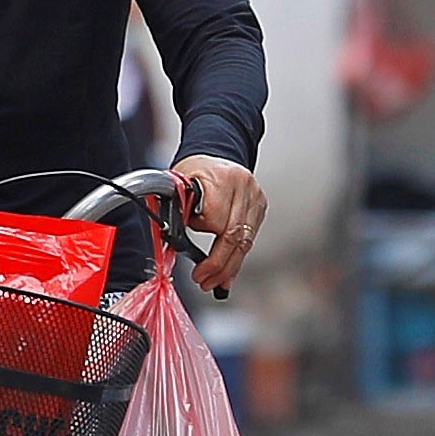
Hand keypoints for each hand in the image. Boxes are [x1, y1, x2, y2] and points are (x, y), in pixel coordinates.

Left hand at [167, 154, 264, 299]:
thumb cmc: (195, 169)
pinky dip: (237, 257)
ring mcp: (256, 198)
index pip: (217, 220)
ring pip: (245, 242)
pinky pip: (249, 238)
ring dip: (229, 266)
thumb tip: (174, 241)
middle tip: (204, 280)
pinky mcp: (260, 207)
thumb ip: (180, 208)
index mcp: (223, 178)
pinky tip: (229, 272)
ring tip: (215, 282)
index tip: (190, 249)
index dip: (203, 235)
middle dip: (218, 264)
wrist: (216, 152)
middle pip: (235, 236)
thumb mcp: (180, 181)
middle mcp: (245, 187)